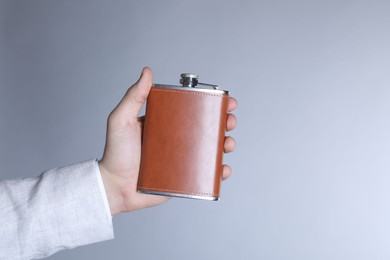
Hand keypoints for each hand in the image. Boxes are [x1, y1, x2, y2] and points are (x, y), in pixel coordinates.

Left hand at [99, 67, 237, 214]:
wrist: (114, 187)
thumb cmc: (115, 153)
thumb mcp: (121, 120)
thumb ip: (133, 96)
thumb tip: (147, 72)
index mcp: (166, 123)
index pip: (193, 110)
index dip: (212, 104)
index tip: (224, 100)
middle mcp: (177, 139)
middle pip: (207, 128)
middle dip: (224, 123)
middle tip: (229, 122)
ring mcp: (181, 158)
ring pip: (210, 150)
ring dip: (226, 145)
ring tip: (227, 144)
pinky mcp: (183, 177)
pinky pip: (205, 173)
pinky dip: (218, 171)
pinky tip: (223, 169)